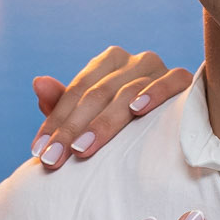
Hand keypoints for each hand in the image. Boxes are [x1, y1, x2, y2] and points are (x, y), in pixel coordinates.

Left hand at [30, 46, 193, 169]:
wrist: (175, 129)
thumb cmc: (125, 125)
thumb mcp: (90, 117)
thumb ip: (62, 103)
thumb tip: (38, 83)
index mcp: (108, 63)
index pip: (76, 91)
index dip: (55, 122)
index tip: (39, 152)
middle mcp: (132, 60)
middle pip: (97, 94)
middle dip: (71, 130)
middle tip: (53, 160)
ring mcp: (158, 67)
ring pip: (126, 93)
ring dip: (102, 123)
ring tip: (81, 149)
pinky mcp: (182, 78)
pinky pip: (170, 82)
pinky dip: (153, 94)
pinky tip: (137, 110)